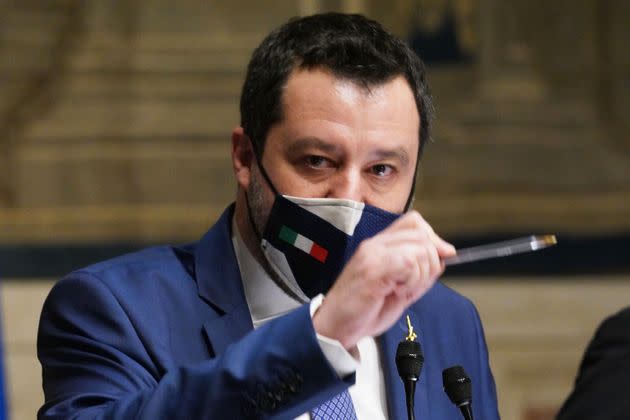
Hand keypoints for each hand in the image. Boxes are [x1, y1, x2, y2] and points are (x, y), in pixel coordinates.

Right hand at [312, 210, 455, 349]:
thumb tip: (448, 252)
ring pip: (420, 249)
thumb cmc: (364, 310)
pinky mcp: (373, 268)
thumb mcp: (400, 287)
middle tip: (414, 285)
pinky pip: (409, 263)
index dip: (433, 240)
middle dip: (431, 263)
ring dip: (421, 276)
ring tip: (402, 290)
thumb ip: (420, 269)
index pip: (415, 223)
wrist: (335, 327)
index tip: (439, 260)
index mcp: (379, 245)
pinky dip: (412, 281)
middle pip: (422, 235)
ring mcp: (373, 254)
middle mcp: (375, 244)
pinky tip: (397, 292)